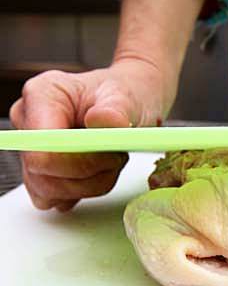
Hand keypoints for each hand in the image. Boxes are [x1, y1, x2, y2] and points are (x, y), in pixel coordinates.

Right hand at [10, 0, 205, 210]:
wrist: (138, 97)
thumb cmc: (136, 91)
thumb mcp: (136, 94)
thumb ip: (119, 108)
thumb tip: (103, 125)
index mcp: (44, 95)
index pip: (40, 145)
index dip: (73, 160)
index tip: (107, 153)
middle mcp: (31, 117)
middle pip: (43, 171)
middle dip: (87, 172)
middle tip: (117, 155)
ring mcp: (36, 143)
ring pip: (48, 187)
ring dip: (87, 183)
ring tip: (112, 159)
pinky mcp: (45, 165)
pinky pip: (54, 195)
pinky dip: (81, 190)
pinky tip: (100, 171)